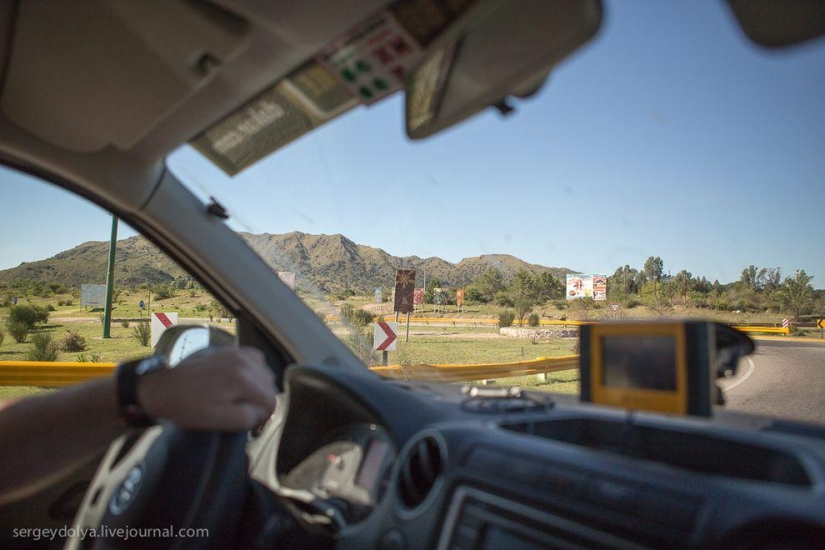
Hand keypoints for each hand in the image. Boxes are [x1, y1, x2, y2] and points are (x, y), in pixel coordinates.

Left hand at [137, 347, 276, 430]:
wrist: (164, 387)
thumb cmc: (190, 407)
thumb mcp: (220, 420)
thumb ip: (249, 417)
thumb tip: (263, 411)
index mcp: (243, 380)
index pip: (271, 399)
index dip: (264, 415)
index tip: (252, 421)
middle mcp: (245, 362)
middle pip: (270, 384)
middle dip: (262, 399)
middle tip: (245, 410)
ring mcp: (237, 352)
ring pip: (264, 371)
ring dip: (258, 385)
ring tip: (242, 396)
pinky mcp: (229, 349)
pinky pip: (254, 359)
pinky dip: (252, 370)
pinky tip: (240, 380)